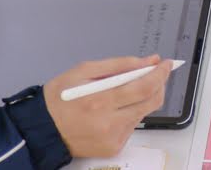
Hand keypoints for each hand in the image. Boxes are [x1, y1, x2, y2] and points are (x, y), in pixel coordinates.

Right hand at [44, 54, 168, 158]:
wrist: (43, 129)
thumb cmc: (61, 95)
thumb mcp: (84, 70)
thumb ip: (119, 65)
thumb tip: (149, 61)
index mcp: (101, 100)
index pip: (144, 87)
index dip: (160, 74)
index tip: (167, 64)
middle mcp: (111, 123)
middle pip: (151, 102)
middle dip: (159, 84)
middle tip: (155, 73)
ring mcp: (114, 139)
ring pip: (143, 114)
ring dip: (143, 99)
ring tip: (127, 91)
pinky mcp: (114, 148)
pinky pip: (132, 126)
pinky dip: (131, 113)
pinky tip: (115, 109)